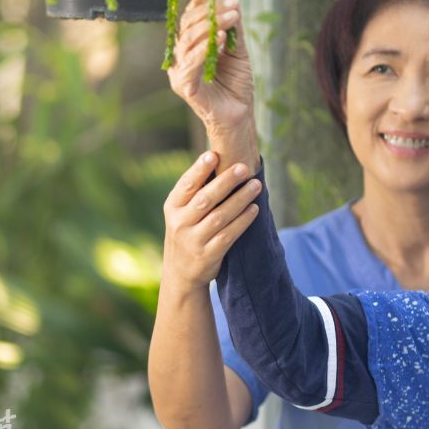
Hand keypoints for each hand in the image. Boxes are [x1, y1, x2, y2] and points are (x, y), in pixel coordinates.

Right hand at [163, 151, 261, 288]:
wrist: (180, 275)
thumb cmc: (187, 232)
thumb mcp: (181, 213)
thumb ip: (196, 191)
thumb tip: (220, 157)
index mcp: (173, 207)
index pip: (186, 185)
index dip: (199, 169)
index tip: (214, 154)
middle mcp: (180, 223)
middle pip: (205, 199)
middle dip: (226, 181)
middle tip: (244, 168)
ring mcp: (193, 241)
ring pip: (219, 216)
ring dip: (240, 199)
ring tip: (256, 185)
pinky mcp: (207, 256)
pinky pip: (228, 236)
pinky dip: (242, 221)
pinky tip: (254, 209)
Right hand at [167, 0, 254, 130]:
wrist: (239, 115)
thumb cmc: (236, 84)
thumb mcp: (238, 51)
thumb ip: (233, 30)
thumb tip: (233, 1)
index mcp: (189, 45)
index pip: (191, 16)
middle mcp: (180, 55)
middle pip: (188, 25)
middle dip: (211, 10)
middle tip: (232, 2)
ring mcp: (179, 70)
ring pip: (189, 40)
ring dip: (211, 25)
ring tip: (232, 16)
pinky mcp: (183, 86)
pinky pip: (191, 62)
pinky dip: (206, 48)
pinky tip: (221, 38)